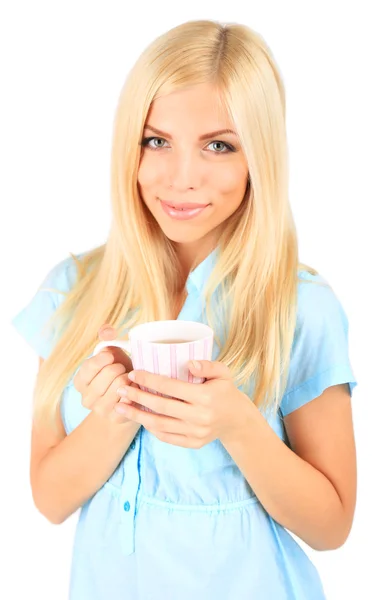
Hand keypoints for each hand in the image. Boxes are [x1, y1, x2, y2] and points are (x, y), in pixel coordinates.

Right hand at [73, 324, 136, 423]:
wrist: (127, 397)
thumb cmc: (118, 370)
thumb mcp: (110, 352)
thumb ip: (106, 336)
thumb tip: (107, 331)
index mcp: (80, 381)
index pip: (90, 366)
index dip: (105, 358)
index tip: (111, 357)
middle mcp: (86, 398)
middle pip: (109, 373)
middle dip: (120, 367)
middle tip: (122, 370)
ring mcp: (100, 410)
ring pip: (120, 385)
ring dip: (129, 378)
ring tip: (128, 379)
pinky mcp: (115, 418)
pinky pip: (130, 399)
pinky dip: (135, 390)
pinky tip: (133, 390)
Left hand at [115, 360, 253, 447]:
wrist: (237, 419)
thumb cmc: (225, 391)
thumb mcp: (223, 372)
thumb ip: (207, 365)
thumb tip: (188, 364)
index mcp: (205, 397)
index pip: (170, 387)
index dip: (149, 380)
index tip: (133, 373)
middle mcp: (200, 417)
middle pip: (161, 407)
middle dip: (137, 397)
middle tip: (120, 389)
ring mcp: (196, 433)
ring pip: (160, 425)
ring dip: (137, 416)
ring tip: (120, 407)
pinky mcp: (193, 443)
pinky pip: (167, 437)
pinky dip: (151, 428)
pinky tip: (139, 418)